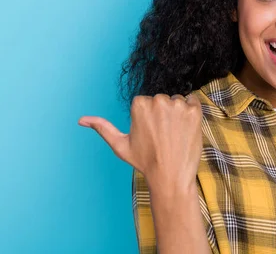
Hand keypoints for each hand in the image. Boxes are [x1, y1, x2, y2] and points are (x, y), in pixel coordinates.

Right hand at [78, 94, 202, 185]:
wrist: (171, 176)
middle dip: (163, 114)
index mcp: (139, 105)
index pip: (147, 102)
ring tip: (174, 134)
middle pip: (162, 99)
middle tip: (164, 136)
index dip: (149, 118)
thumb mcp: (120, 145)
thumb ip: (103, 128)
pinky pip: (193, 101)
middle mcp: (158, 101)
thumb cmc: (145, 162)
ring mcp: (177, 105)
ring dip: (177, 113)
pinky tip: (185, 129)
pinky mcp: (194, 110)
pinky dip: (191, 112)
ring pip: (177, 101)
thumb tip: (81, 120)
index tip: (151, 133)